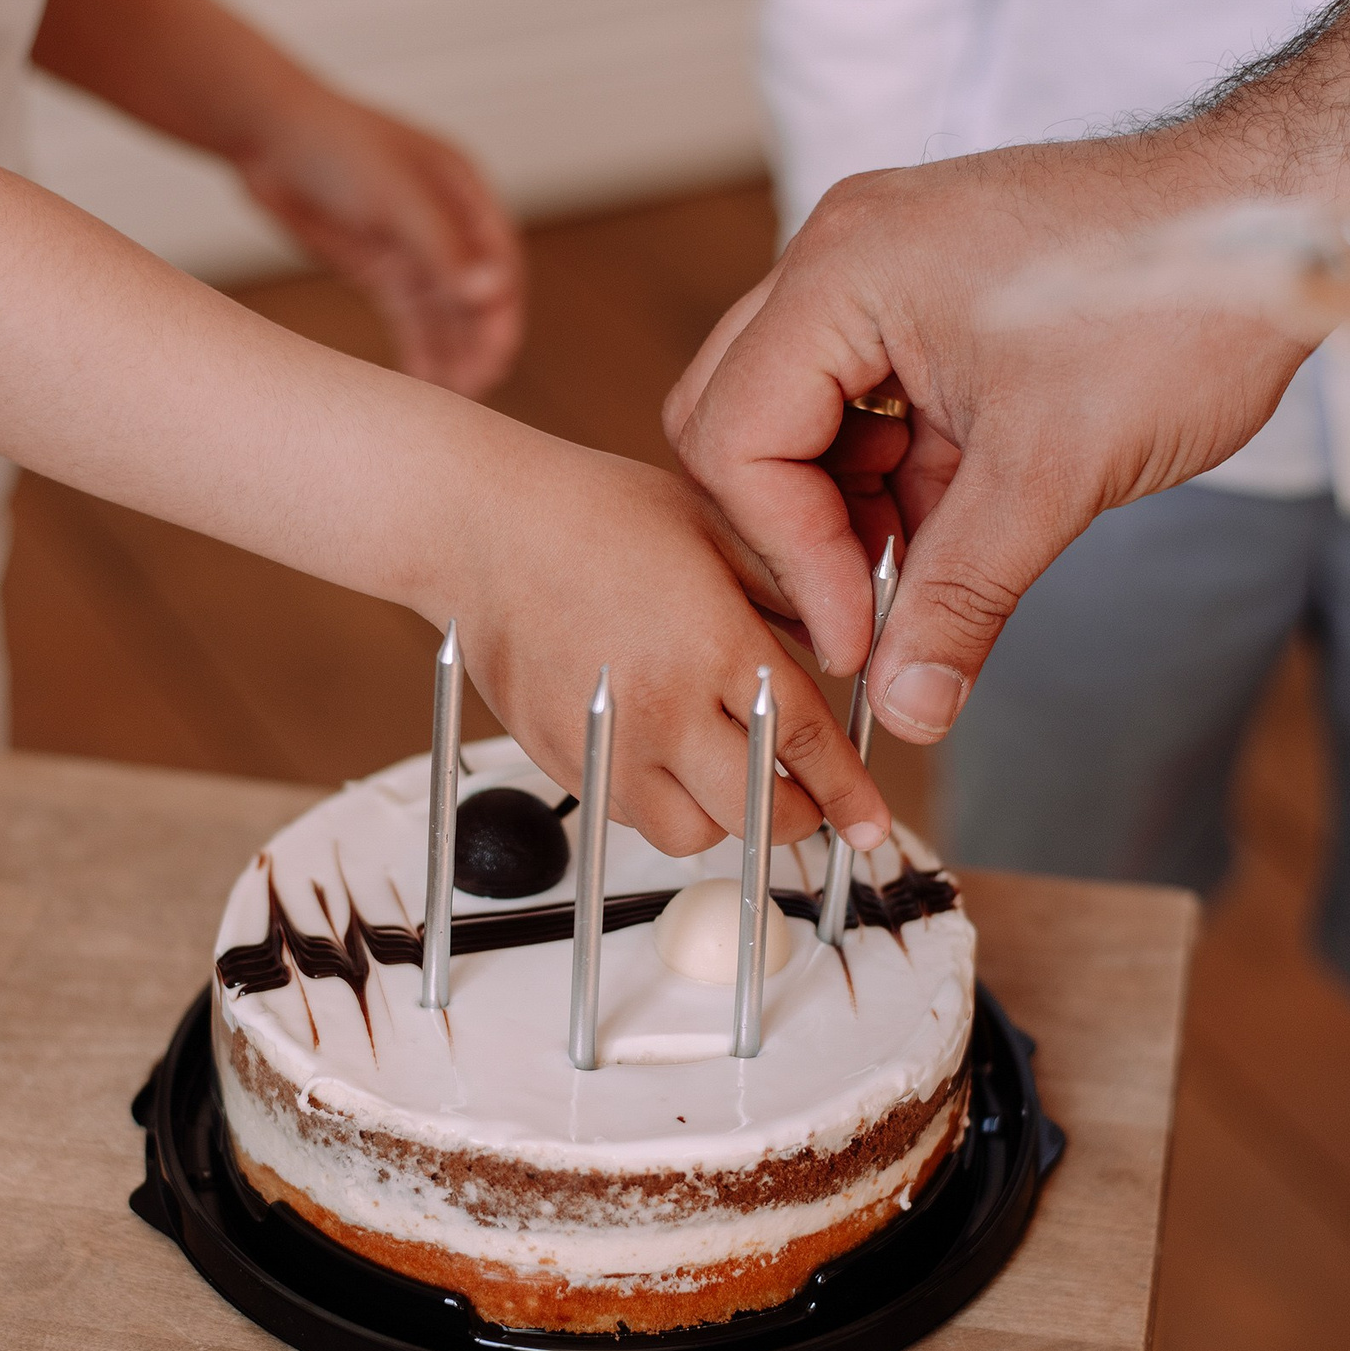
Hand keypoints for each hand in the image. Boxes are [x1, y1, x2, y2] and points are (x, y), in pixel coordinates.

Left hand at [237, 89, 523, 398]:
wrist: (266, 135)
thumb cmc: (336, 147)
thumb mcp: (396, 195)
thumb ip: (443, 247)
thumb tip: (492, 295)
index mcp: (465, 193)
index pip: (499, 262)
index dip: (502, 311)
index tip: (497, 355)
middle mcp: (447, 224)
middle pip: (476, 293)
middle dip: (479, 340)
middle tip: (476, 387)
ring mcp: (413, 249)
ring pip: (445, 313)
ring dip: (453, 352)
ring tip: (451, 396)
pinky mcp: (381, 270)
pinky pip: (410, 319)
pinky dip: (420, 349)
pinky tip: (422, 383)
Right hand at [432, 448, 890, 858]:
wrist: (481, 527)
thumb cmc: (597, 515)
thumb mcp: (720, 532)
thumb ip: (793, 596)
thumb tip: (854, 652)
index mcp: (713, 644)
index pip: (802, 745)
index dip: (847, 795)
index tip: (868, 823)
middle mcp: (661, 705)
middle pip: (755, 815)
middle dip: (795, 818)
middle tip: (805, 801)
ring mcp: (605, 742)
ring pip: (691, 835)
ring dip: (722, 816)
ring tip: (724, 772)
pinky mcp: (558, 760)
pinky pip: (629, 816)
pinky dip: (659, 802)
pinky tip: (662, 750)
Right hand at [664, 135, 1312, 740]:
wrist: (1290, 222)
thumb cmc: (1183, 301)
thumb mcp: (1056, 475)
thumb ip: (961, 597)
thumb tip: (906, 709)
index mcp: (843, 272)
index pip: (736, 439)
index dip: (788, 556)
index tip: (856, 637)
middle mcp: (841, 257)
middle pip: (739, 424)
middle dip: (797, 533)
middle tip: (870, 611)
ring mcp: (883, 272)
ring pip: (800, 425)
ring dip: (848, 515)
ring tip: (929, 575)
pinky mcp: (928, 300)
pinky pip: (864, 409)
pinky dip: (893, 483)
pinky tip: (954, 530)